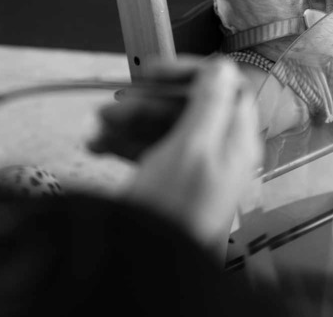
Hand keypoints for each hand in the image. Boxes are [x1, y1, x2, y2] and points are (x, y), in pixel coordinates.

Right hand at [104, 58, 262, 249]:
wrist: (150, 264)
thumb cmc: (175, 211)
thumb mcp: (192, 148)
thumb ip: (210, 103)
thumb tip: (224, 67)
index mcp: (235, 139)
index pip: (223, 87)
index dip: (187, 73)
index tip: (154, 71)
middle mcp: (219, 151)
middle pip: (185, 106)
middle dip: (145, 103)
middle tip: (114, 106)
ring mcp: (194, 168)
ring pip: (161, 127)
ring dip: (127, 122)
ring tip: (99, 127)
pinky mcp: (169, 182)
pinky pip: (147, 150)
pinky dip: (122, 144)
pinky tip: (98, 145)